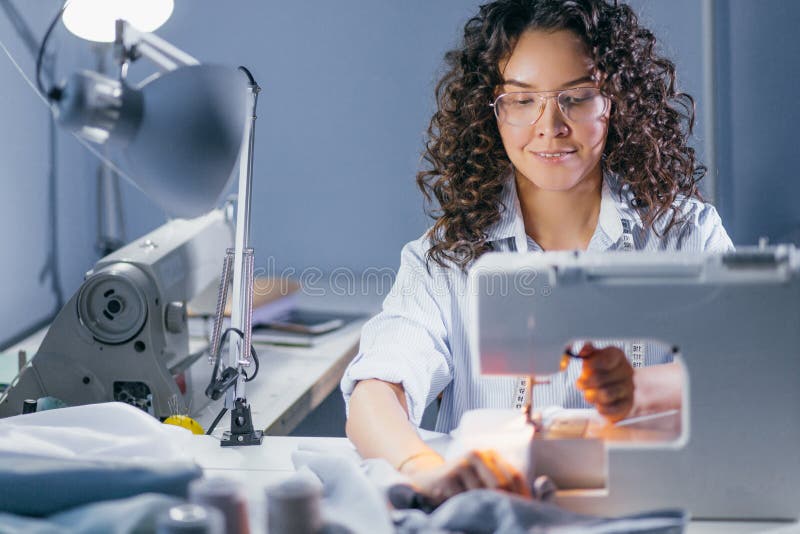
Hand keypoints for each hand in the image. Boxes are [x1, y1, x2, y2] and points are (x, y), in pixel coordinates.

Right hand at [400, 449, 530, 504]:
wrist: (426, 480)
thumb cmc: (460, 484)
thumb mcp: (481, 480)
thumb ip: (501, 484)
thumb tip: (532, 498)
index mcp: (489, 454)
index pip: (514, 475)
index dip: (522, 495)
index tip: (526, 510)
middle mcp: (477, 454)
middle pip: (501, 484)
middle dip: (506, 503)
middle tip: (509, 517)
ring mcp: (462, 463)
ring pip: (483, 493)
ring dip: (485, 508)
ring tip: (486, 517)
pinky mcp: (450, 475)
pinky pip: (465, 498)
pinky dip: (467, 508)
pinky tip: (466, 511)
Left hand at [575, 343, 634, 422]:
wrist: (617, 387)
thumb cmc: (601, 370)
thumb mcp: (593, 356)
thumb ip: (586, 352)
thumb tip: (584, 350)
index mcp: (617, 355)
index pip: (605, 359)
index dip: (590, 365)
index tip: (584, 368)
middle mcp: (627, 371)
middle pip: (600, 379)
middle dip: (585, 383)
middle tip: (580, 383)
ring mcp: (629, 388)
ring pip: (605, 394)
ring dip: (591, 395)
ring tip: (588, 393)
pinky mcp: (627, 405)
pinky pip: (611, 409)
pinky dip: (600, 407)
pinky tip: (598, 403)